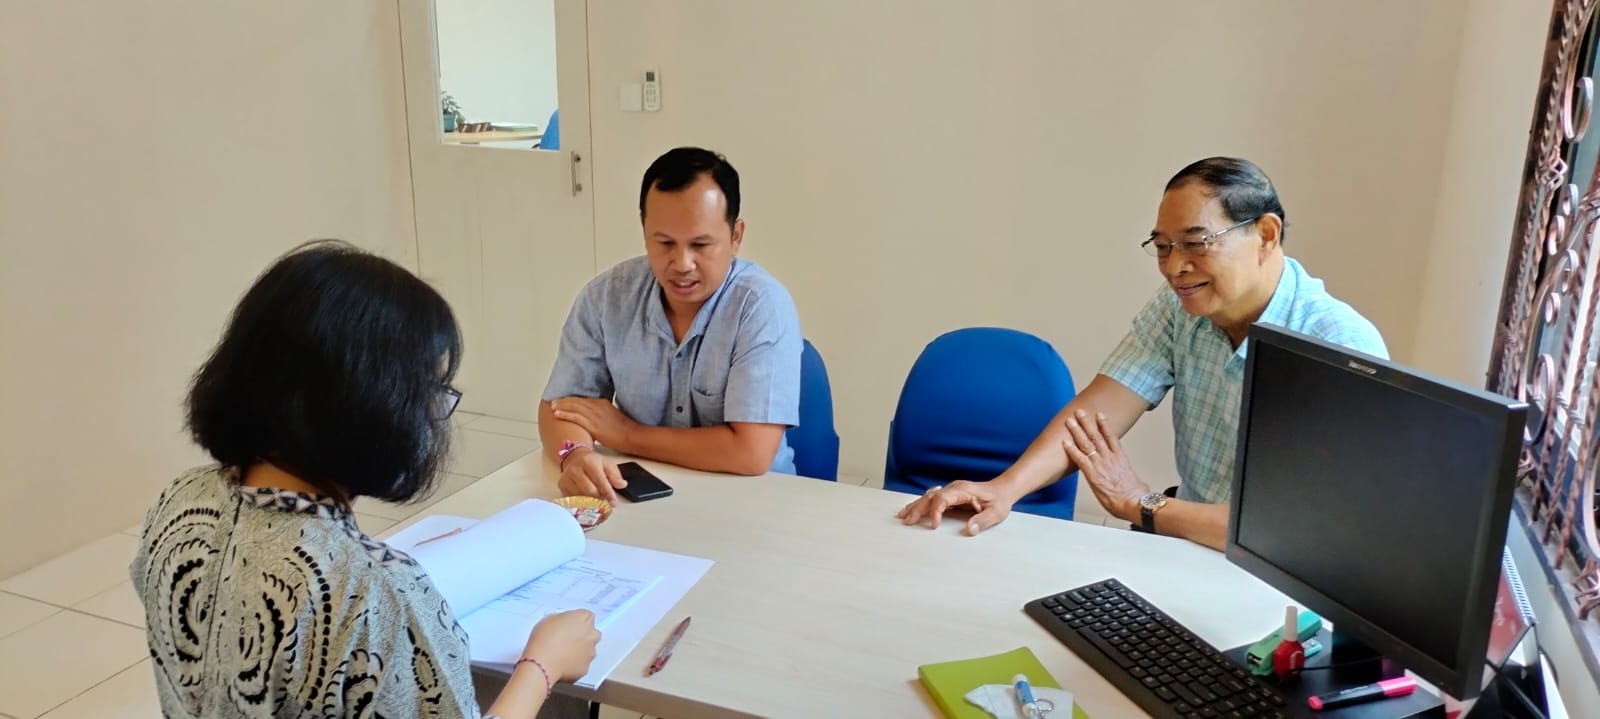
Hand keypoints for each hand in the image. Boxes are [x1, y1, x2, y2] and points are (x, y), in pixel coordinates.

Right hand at [521, 609, 600, 681]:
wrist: (542, 663)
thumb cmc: (544, 640)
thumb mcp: (548, 619)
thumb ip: (561, 619)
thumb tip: (561, 624)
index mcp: (584, 618)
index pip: (586, 616)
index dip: (576, 622)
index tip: (568, 626)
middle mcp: (592, 634)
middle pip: (591, 633)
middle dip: (581, 636)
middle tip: (565, 640)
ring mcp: (591, 652)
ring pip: (588, 650)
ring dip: (579, 651)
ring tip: (561, 653)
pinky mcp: (586, 668)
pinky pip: (581, 665)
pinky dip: (574, 664)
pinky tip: (561, 664)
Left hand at [550, 398, 637, 448]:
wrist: (632, 436)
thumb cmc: (626, 429)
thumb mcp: (614, 415)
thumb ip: (604, 413)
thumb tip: (596, 416)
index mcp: (603, 403)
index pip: (584, 399)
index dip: (572, 399)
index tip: (564, 400)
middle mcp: (597, 406)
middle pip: (577, 401)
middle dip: (564, 401)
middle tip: (554, 401)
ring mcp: (595, 416)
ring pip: (574, 407)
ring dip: (562, 406)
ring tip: (553, 406)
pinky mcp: (593, 425)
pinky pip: (576, 417)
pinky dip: (565, 414)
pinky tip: (557, 414)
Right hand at [558, 448, 624, 502]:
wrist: (575, 457)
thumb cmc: (593, 462)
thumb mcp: (607, 464)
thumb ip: (615, 475)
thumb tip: (622, 485)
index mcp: (589, 461)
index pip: (600, 480)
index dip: (608, 493)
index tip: (614, 502)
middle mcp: (576, 469)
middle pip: (589, 490)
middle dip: (600, 499)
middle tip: (606, 503)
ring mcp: (567, 477)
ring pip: (581, 496)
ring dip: (591, 502)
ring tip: (598, 502)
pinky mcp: (562, 485)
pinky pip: (573, 498)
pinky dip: (582, 502)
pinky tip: (588, 501)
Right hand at [896, 479, 1014, 535]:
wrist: (1004, 490)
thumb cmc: (1000, 501)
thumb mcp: (996, 513)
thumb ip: (982, 521)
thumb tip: (969, 529)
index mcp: (964, 491)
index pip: (943, 498)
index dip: (936, 511)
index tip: (934, 525)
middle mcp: (955, 489)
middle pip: (931, 496)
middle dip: (918, 508)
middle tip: (907, 520)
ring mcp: (951, 491)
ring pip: (929, 496)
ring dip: (916, 506)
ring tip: (903, 515)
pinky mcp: (951, 496)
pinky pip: (933, 499)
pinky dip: (921, 505)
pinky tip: (913, 510)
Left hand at [1061, 409, 1149, 521]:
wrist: (1133, 502)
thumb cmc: (1136, 496)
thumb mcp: (1139, 484)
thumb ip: (1136, 481)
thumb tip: (1141, 486)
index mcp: (1121, 459)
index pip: (1111, 437)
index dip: (1104, 425)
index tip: (1099, 416)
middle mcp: (1109, 458)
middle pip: (1096, 436)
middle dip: (1087, 423)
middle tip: (1080, 412)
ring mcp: (1100, 464)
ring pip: (1087, 443)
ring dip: (1077, 431)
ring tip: (1070, 421)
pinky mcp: (1092, 474)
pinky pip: (1079, 458)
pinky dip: (1071, 449)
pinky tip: (1065, 442)